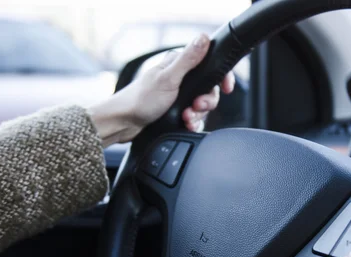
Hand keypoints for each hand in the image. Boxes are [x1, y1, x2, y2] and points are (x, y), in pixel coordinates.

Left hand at [89, 33, 235, 146]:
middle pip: (209, 89)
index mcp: (178, 65)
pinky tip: (186, 124)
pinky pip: (194, 117)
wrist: (124, 123)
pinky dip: (193, 122)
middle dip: (206, 101)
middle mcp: (179, 78)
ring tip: (187, 118)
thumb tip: (203, 38)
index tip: (226, 88)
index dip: (221, 77)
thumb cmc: (141, 99)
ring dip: (198, 114)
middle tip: (196, 106)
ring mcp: (178, 95)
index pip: (209, 65)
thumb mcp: (168, 78)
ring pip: (202, 105)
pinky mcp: (176, 110)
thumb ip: (188, 59)